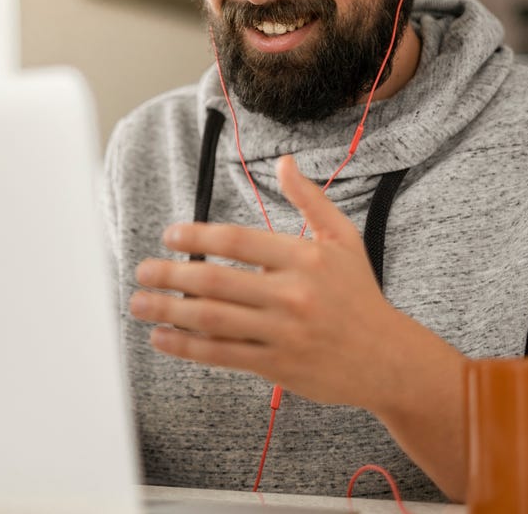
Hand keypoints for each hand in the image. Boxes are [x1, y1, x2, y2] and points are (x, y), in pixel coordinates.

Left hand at [130, 155, 413, 410]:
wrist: (388, 359)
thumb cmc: (359, 295)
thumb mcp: (344, 238)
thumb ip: (310, 199)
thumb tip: (284, 162)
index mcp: (305, 257)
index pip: (238, 240)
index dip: (197, 236)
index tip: (169, 236)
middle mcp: (292, 294)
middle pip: (215, 280)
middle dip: (170, 274)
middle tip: (141, 270)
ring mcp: (282, 332)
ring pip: (212, 319)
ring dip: (167, 311)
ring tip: (139, 302)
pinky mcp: (277, 365)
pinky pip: (221, 354)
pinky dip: (186, 346)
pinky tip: (161, 337)